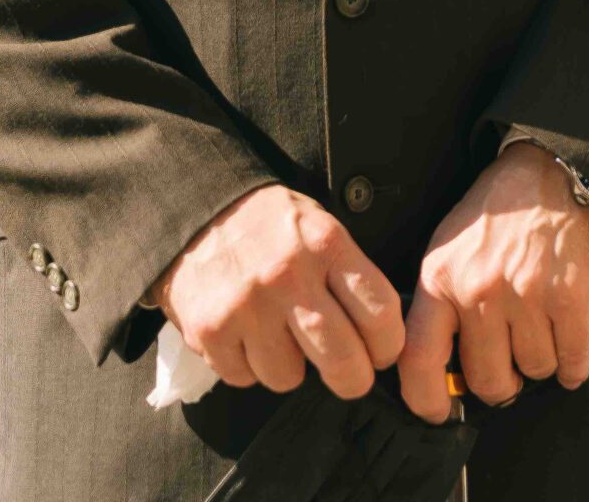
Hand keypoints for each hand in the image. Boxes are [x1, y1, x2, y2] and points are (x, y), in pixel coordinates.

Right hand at [152, 184, 404, 398]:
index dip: (389, 344)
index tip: (383, 352)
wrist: (199, 209)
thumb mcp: (320, 226)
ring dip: (289, 367)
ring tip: (281, 337)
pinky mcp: (210, 330)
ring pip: (288, 377)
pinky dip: (248, 366)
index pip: (379, 311)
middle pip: (342, 358)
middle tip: (351, 377)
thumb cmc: (272, 226)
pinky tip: (245, 336)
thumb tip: (379, 336)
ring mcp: (247, 306)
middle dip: (354, 379)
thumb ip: (346, 273)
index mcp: (326, 244)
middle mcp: (288, 275)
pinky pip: (244, 378)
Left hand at [398, 142, 588, 421]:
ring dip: (541, 359)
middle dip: (501, 378)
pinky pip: (571, 363)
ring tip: (540, 322)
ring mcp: (527, 296)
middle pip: (487, 380)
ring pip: (533, 371)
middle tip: (509, 355)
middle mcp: (480, 290)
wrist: (553, 173)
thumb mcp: (449, 249)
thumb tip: (437, 372)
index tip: (438, 411)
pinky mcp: (570, 299)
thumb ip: (439, 305)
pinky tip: (568, 337)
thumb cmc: (500, 215)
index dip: (425, 399)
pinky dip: (573, 362)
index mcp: (441, 278)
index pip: (419, 359)